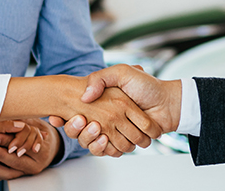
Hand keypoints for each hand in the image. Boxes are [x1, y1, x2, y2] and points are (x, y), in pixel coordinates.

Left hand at [0, 120, 59, 181]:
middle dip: (0, 154)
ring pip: (11, 172)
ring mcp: (25, 171)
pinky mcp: (17, 175)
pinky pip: (5, 178)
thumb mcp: (32, 125)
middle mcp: (35, 163)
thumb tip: (12, 119)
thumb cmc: (35, 132)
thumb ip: (20, 123)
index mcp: (41, 149)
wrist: (44, 149)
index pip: (25, 145)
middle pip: (17, 160)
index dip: (10, 141)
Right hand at [49, 65, 181, 155]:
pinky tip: (104, 139)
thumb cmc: (147, 86)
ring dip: (89, 139)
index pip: (74, 113)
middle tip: (81, 121)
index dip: (63, 118)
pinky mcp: (122, 143)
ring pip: (89, 143)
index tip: (57, 117)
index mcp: (100, 102)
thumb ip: (101, 78)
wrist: (168, 103)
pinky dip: (103, 148)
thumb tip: (84, 96)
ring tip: (96, 129)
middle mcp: (104, 118)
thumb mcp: (123, 73)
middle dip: (75, 129)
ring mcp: (112, 131)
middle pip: (78, 131)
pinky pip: (106, 151)